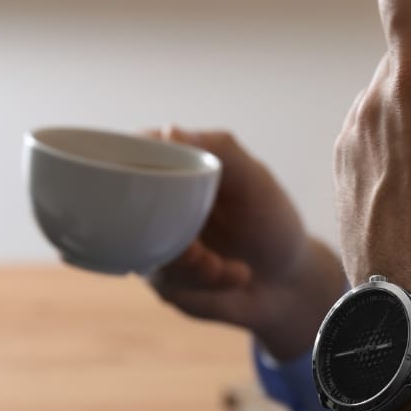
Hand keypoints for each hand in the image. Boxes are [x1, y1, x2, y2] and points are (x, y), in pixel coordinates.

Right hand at [147, 128, 344, 360]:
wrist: (286, 280)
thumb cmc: (270, 220)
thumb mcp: (255, 180)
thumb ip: (220, 150)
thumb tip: (169, 130)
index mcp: (171, 168)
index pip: (127, 155)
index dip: (123, 166)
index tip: (148, 183)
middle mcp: (153, 203)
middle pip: (126, 208)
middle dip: (163, 229)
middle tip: (201, 251)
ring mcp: (151, 241)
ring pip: (143, 249)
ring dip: (189, 263)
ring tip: (226, 266)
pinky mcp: (161, 279)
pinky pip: (166, 280)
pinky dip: (204, 281)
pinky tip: (236, 275)